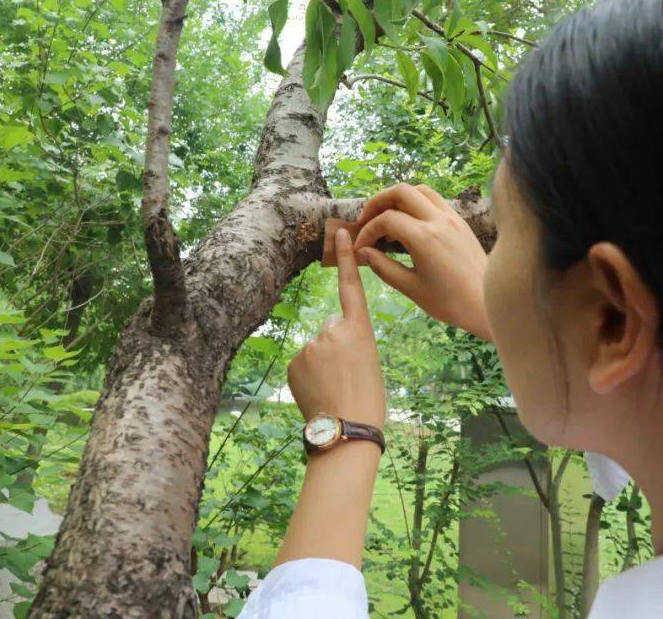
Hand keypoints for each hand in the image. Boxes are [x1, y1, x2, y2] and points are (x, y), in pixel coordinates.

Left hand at [287, 228, 386, 428]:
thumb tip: (326, 341)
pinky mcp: (294, 361)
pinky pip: (302, 363)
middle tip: (346, 375)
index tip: (341, 233)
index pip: (351, 286)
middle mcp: (332, 330)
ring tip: (333, 387)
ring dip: (322, 364)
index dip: (346, 259)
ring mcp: (310, 345)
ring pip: (316, 349)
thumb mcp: (368, 361)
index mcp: (359, 329)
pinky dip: (308, 375)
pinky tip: (318, 391)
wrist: (346, 428)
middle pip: (331, 329)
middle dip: (335, 347)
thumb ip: (348, 341)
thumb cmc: (366, 399)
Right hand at [353, 183, 492, 341]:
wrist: (487, 304)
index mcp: (424, 238)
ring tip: (387, 217)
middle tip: (367, 219)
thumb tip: (363, 252)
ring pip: (420, 190)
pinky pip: (435, 201)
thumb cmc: (450, 302)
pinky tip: (410, 223)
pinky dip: (417, 204)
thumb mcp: (411, 288)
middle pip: (401, 191)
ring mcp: (453, 218)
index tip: (362, 247)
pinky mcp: (461, 222)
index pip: (386, 220)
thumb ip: (383, 267)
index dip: (368, 231)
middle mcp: (439, 220)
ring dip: (399, 198)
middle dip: (378, 202)